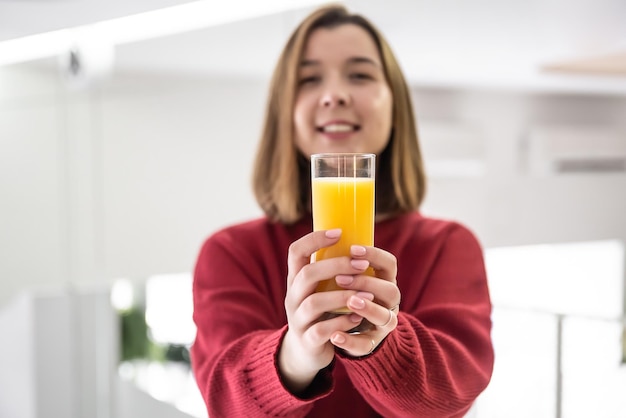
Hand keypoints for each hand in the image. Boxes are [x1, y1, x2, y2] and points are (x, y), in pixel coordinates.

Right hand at [279, 229, 374, 392]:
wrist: (305, 352)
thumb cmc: (320, 313)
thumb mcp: (317, 289)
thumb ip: (329, 270)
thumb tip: (356, 241)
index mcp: (296, 280)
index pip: (295, 252)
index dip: (314, 239)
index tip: (339, 232)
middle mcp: (293, 297)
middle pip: (307, 274)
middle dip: (336, 266)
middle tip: (361, 264)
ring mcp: (298, 319)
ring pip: (314, 303)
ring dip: (342, 296)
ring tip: (367, 294)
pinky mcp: (308, 340)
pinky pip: (322, 330)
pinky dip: (342, 323)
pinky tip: (358, 318)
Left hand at [330, 244, 400, 356]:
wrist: (336, 331)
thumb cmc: (338, 295)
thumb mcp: (340, 276)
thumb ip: (337, 260)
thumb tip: (320, 232)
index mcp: (382, 280)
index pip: (389, 264)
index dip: (374, 255)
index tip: (353, 249)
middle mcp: (386, 302)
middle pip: (390, 290)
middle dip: (367, 282)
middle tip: (341, 278)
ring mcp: (380, 324)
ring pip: (386, 317)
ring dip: (367, 308)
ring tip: (349, 302)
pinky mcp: (369, 344)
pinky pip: (366, 345)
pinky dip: (350, 342)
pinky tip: (335, 335)